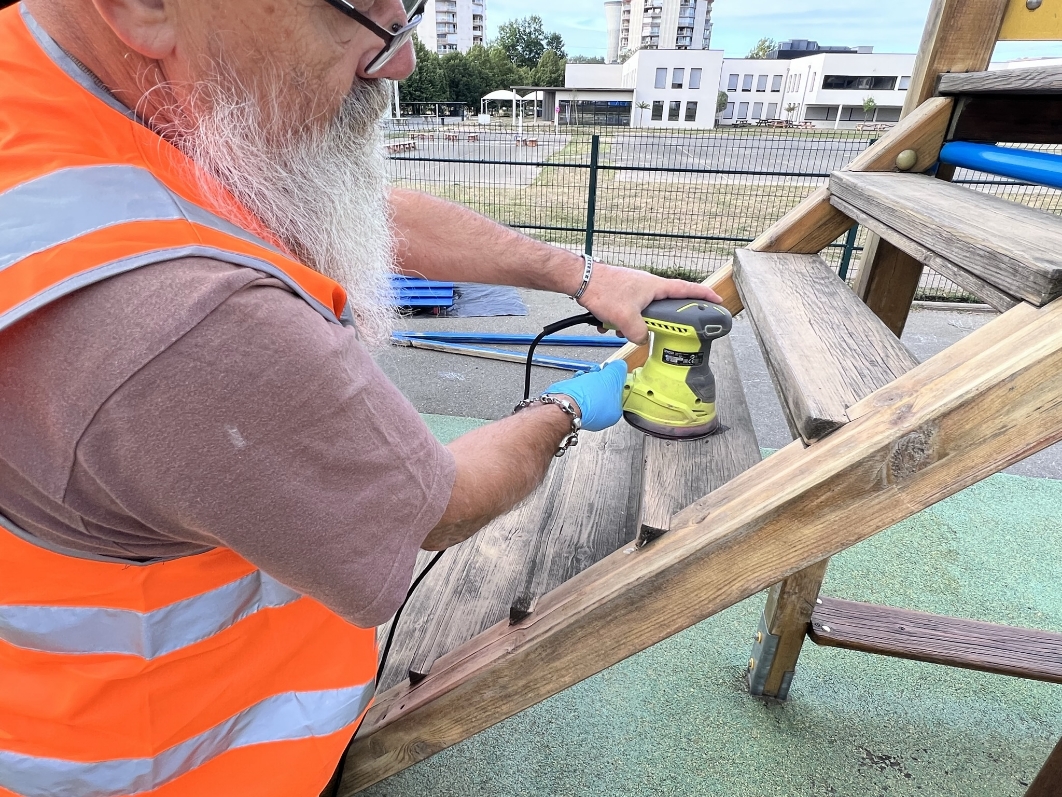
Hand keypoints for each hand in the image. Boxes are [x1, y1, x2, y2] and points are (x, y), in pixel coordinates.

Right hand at [545, 360, 627, 431]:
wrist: (562, 404)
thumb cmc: (587, 396)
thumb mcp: (611, 376)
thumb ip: (618, 369)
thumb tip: (619, 366)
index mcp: (613, 413)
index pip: (618, 393)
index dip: (614, 379)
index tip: (610, 371)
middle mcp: (599, 418)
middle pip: (603, 393)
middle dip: (599, 379)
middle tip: (597, 371)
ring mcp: (584, 415)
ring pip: (589, 393)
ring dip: (587, 381)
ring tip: (584, 375)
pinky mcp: (571, 410)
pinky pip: (577, 396)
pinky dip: (577, 386)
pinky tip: (576, 381)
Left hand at [576, 262, 721, 344]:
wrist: (581, 280)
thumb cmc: (604, 290)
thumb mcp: (625, 319)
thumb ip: (639, 333)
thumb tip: (642, 339)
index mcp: (656, 287)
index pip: (687, 289)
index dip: (704, 295)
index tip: (716, 300)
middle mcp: (648, 286)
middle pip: (662, 307)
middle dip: (655, 322)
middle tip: (656, 330)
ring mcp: (634, 290)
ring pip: (641, 313)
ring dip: (630, 324)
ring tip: (616, 326)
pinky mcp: (622, 294)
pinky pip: (627, 312)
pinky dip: (618, 320)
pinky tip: (605, 323)